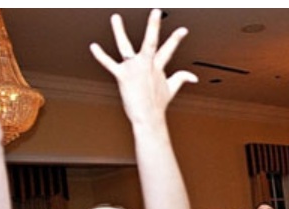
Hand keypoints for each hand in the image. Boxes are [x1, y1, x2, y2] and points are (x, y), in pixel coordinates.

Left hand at [89, 10, 196, 125]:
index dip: (176, 39)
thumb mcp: (171, 89)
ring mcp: (133, 69)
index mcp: (157, 66)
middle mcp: (146, 64)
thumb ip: (181, 78)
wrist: (148, 117)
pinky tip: (93, 46)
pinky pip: (109, 64)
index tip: (183, 29)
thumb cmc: (158, 105)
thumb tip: (194, 77)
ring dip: (119, 31)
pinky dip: (100, 55)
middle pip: (151, 41)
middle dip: (154, 25)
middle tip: (156, 10)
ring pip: (126, 46)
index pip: (168, 49)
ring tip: (115, 17)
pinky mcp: (122, 76)